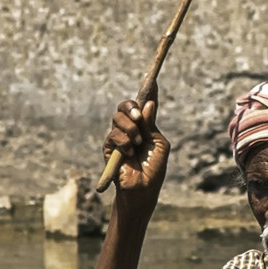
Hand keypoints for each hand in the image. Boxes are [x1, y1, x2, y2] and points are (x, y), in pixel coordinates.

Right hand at [103, 95, 168, 213]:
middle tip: (139, 117)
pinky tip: (129, 153)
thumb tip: (148, 105)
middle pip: (125, 106)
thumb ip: (152, 125)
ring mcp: (119, 137)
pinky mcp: (109, 147)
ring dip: (130, 129)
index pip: (146, 105)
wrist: (142, 190)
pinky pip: (113, 134)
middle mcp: (131, 128)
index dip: (149, 91)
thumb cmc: (154, 169)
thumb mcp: (159, 145)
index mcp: (145, 126)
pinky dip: (124, 142)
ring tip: (137, 144)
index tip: (152, 78)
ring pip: (118, 118)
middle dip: (132, 107)